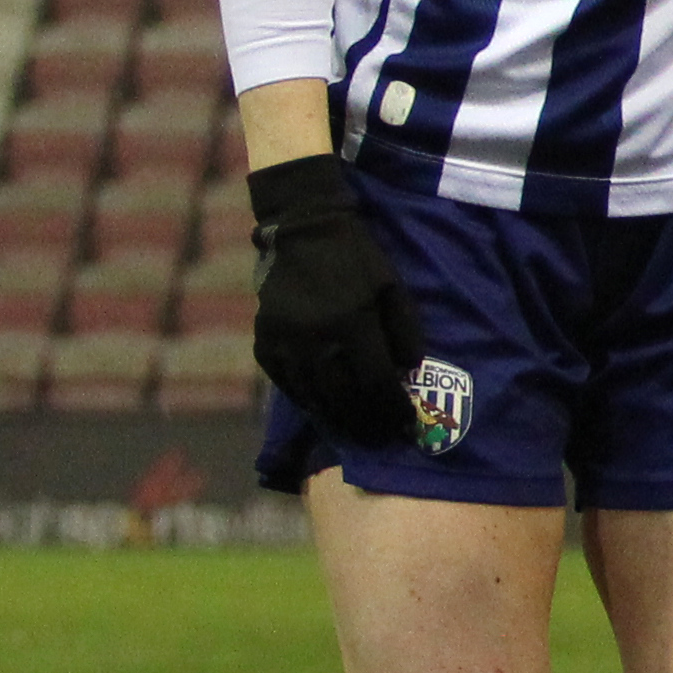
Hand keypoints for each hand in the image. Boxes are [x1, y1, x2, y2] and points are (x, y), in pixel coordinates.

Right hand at [245, 154, 427, 449]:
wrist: (304, 232)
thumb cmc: (357, 261)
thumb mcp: (393, 289)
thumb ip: (405, 332)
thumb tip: (409, 373)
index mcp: (352, 322)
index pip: (376, 382)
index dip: (392, 410)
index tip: (406, 427)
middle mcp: (315, 337)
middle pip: (343, 397)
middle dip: (367, 424)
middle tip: (382, 441)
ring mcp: (284, 342)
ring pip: (312, 397)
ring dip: (337, 420)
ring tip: (356, 434)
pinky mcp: (264, 342)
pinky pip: (286, 384)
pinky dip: (306, 402)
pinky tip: (324, 412)